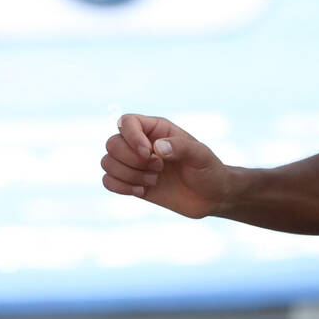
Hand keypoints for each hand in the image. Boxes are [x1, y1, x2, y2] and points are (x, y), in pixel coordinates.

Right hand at [101, 114, 228, 219]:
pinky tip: (143, 191)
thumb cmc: (209, 170)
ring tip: (153, 180)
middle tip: (159, 168)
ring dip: (128, 175)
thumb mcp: (202, 156)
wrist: (211, 196)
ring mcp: (135, 164)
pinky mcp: (132, 182)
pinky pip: (107, 181)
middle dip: (131, 160)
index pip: (126, 122)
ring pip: (107, 162)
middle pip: (112, 143)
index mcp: (157, 129)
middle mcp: (142, 143)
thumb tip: (156, 147)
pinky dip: (120, 187)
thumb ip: (181, 147)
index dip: (131, 137)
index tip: (149, 153)